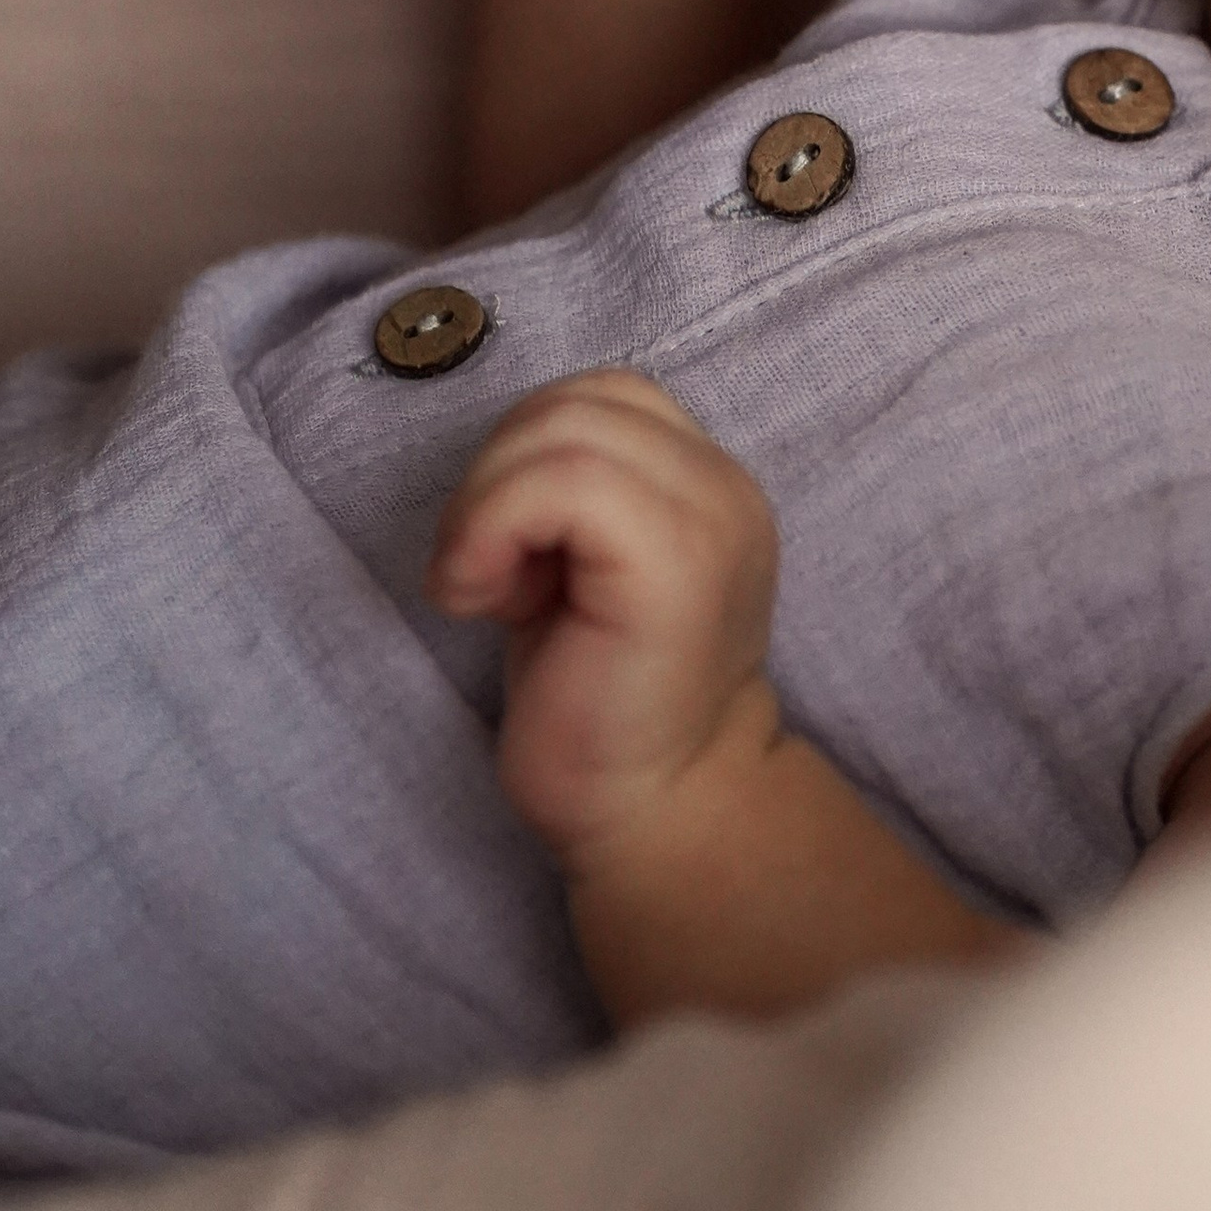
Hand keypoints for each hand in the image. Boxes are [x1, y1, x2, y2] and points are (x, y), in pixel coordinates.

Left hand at [427, 371, 779, 870]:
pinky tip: (486, 601)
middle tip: (486, 577)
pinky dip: (490, 527)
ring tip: (489, 591)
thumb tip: (508, 455)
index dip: (528, 453)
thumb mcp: (583, 571)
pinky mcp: (674, 562)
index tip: (511, 552)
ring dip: (485, 506)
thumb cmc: (600, 706)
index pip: (605, 396)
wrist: (658, 815)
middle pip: (575, 400)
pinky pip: (562, 482)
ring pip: (563, 429)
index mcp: (708, 484)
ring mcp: (709, 518)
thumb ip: (573, 496)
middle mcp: (725, 485)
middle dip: (494, 477)